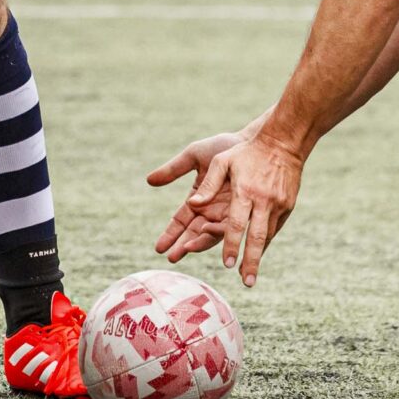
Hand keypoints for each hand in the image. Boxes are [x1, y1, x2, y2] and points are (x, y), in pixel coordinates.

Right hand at [146, 127, 252, 261]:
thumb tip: (149, 180)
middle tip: (171, 257)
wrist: (249, 141)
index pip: (180, 222)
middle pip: (193, 233)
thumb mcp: (193, 156)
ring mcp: (227, 212)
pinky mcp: (243, 211)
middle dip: (182, 246)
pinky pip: (229, 226)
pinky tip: (206, 233)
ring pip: (211, 234)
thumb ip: (173, 169)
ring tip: (187, 248)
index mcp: (198, 199)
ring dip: (198, 243)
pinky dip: (218, 232)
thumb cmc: (221, 146)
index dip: (170, 235)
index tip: (159, 247)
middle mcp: (211, 210)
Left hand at [174, 133, 304, 287]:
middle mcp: (263, 200)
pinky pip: (275, 229)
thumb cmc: (246, 152)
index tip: (227, 264)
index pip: (237, 223)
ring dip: (259, 257)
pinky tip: (259, 256)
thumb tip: (191, 205)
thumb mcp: (222, 161)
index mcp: (244, 191)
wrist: (283, 143)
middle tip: (246, 282)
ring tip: (250, 278)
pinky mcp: (288, 206)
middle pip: (257, 236)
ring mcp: (278, 204)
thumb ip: (208, 184)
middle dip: (251, 261)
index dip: (232, 244)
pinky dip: (266, 243)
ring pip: (267, 236)